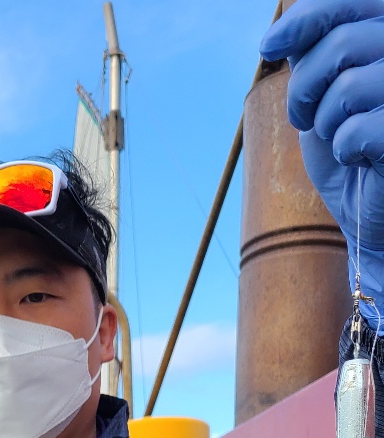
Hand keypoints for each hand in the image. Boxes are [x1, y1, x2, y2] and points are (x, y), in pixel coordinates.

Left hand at [260, 0, 383, 321]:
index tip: (267, 47)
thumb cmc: (351, 148)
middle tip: (302, 117)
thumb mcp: (324, 91)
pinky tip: (358, 160)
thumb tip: (283, 30)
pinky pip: (358, 130)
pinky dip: (343, 149)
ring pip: (348, 88)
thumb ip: (315, 52)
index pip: (350, 2)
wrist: (373, 214)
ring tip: (337, 138)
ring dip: (325, 121)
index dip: (305, 19)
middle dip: (305, 86)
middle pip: (342, 45)